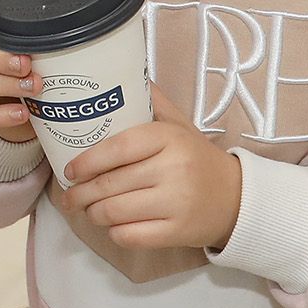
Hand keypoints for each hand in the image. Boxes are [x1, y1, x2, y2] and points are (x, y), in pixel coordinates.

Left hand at [60, 87, 241, 250]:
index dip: (87, 161)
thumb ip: (151, 102)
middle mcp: (173, 169)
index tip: (70, 170)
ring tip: (87, 209)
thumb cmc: (197, 159)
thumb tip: (119, 71)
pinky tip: (114, 225)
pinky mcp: (177, 233)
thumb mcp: (179, 125)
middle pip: (110, 184)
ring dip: (93, 213)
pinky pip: (129, 236)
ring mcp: (176, 203)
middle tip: (69, 196)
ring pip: (114, 212)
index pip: (117, 148)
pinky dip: (115, 232)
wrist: (237, 199)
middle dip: (80, 193)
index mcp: (169, 139)